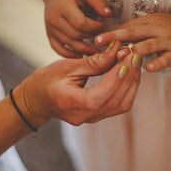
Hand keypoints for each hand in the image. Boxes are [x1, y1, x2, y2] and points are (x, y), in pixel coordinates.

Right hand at [15, 41, 141, 125]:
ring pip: (122, 105)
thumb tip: (117, 51)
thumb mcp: (66, 66)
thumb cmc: (45, 81)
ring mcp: (92, 119)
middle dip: (130, 76)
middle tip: (135, 54)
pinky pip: (118, 105)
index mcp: (73, 103)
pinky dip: (127, 88)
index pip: (103, 93)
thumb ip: (93, 62)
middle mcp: (85, 116)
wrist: (35, 101)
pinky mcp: (97, 116)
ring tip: (134, 61)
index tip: (127, 55)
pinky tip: (129, 72)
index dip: (118, 75)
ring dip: (132, 82)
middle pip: (117, 100)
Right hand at [37, 0, 111, 57]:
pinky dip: (71, 54)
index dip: (95, 27)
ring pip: (69, 45)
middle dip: (91, 38)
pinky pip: (59, 49)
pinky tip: (82, 54)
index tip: (103, 25)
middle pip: (75, 35)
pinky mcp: (49, 36)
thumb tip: (109, 15)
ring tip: (96, 50)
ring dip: (84, 49)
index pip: (81, 23)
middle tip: (101, 39)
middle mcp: (54, 19)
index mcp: (63, 6)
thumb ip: (98, 2)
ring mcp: (50, 29)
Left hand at [92, 13, 170, 71]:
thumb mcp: (155, 25)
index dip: (112, 33)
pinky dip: (157, 63)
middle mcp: (157, 29)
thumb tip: (115, 36)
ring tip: (120, 55)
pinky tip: (147, 69)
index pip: (127, 27)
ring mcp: (167, 42)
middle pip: (134, 32)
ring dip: (134, 50)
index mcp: (149, 21)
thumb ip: (137, 30)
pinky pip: (166, 58)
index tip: (96, 39)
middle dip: (115, 37)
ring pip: (149, 44)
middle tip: (99, 43)